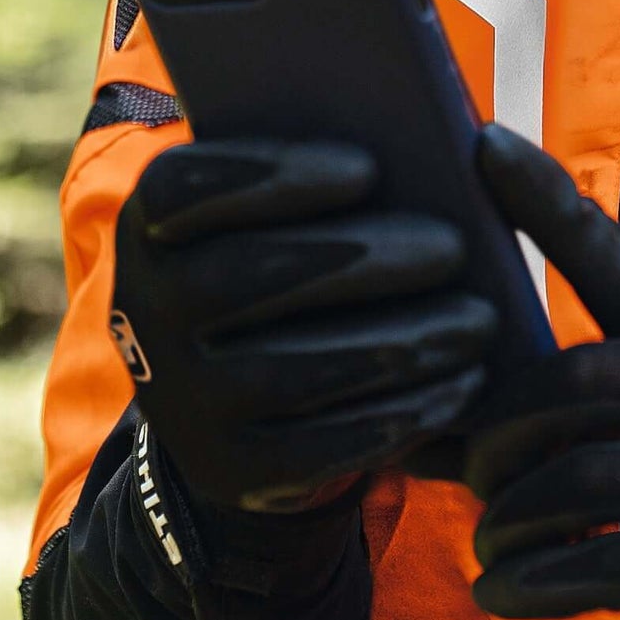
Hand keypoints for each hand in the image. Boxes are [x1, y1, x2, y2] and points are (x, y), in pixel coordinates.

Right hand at [110, 139, 496, 511]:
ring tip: (478, 321)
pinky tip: (463, 383)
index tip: (368, 169)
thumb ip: (329, 173)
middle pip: (241, 278)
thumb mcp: (289, 214)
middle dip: (359, 260)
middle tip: (452, 247)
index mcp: (149, 227)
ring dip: (395, 343)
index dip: (268, 175)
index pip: (181, 187)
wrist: (247, 397)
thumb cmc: (296, 264)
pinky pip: (313, 450)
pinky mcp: (226, 471)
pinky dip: (396, 415)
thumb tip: (430, 147)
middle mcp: (141, 314)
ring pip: (286, 371)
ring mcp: (178, 402)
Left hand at [465, 127, 619, 619]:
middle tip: (471, 471)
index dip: (541, 199)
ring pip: (571, 480)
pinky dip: (529, 584)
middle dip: (497, 432)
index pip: (610, 248)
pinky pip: (594, 567)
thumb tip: (456, 398)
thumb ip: (614, 377)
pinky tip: (500, 593)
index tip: (479, 139)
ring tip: (489, 539)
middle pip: (568, 382)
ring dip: (506, 519)